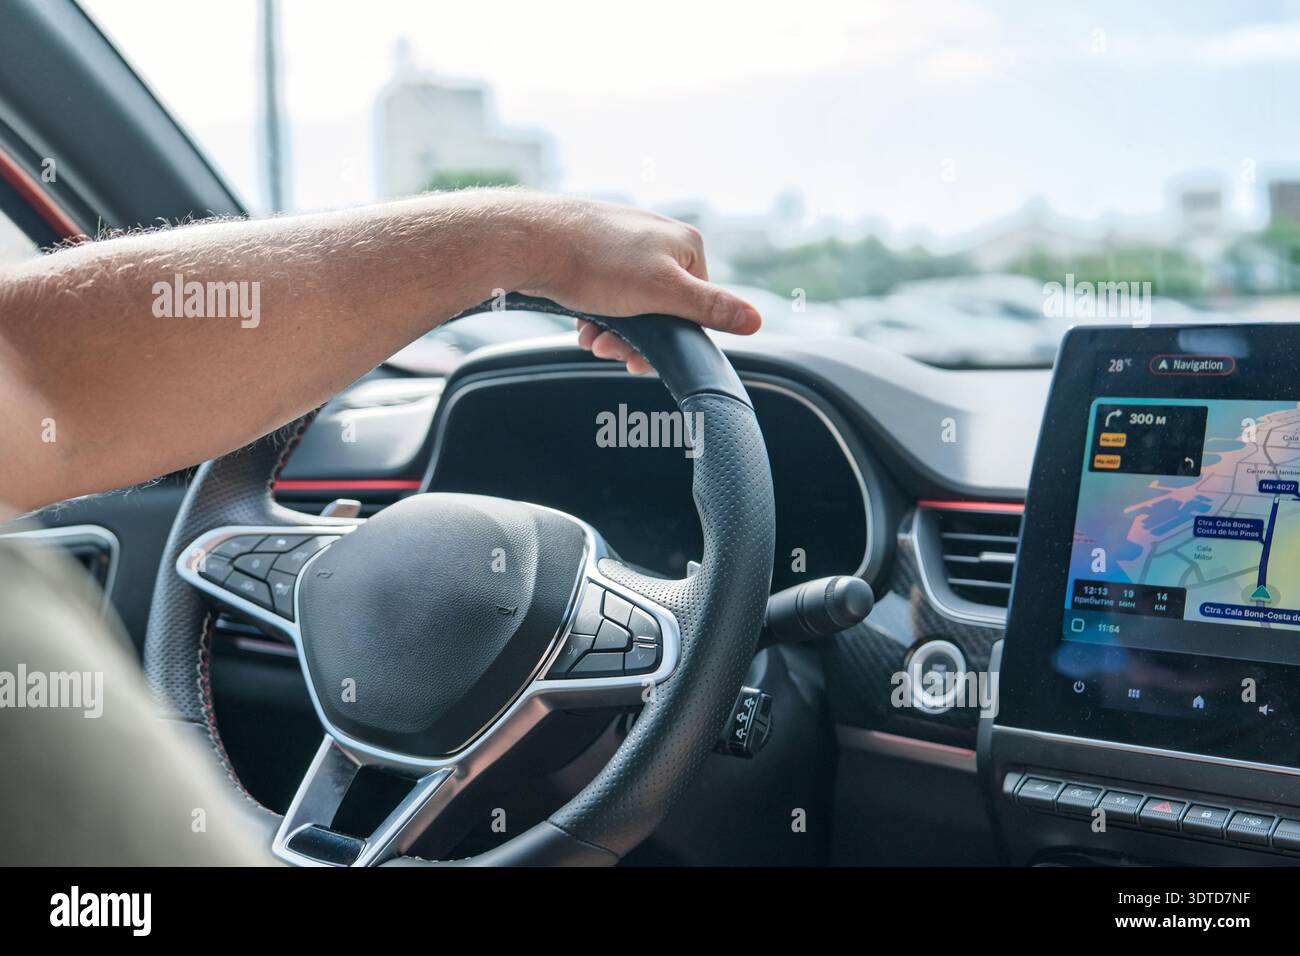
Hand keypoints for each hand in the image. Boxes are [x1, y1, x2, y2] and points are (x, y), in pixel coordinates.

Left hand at [514, 194, 761, 373]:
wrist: (532, 242)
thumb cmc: (597, 264)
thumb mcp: (662, 293)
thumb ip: (710, 308)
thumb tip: (757, 321)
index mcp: (685, 245)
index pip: (696, 305)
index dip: (670, 338)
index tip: (640, 359)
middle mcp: (659, 238)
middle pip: (661, 308)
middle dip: (635, 337)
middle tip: (608, 349)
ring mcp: (625, 243)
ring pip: (631, 304)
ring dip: (612, 330)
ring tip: (591, 337)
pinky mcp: (595, 249)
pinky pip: (606, 293)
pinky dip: (595, 314)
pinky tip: (581, 323)